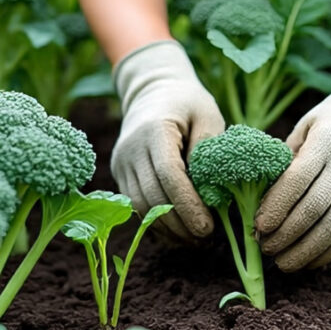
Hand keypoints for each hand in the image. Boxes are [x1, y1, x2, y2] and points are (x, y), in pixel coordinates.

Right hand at [112, 39, 222, 241]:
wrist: (152, 90)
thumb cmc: (187, 102)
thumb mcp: (207, 114)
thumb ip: (208, 147)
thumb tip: (210, 189)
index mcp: (154, 130)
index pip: (168, 174)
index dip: (187, 204)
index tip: (208, 226)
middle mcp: (131, 148)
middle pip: (152, 195)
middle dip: (179, 222)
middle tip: (205, 238)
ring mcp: (121, 162)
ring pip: (140, 206)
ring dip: (166, 228)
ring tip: (194, 239)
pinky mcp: (120, 173)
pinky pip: (135, 205)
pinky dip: (155, 222)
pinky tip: (177, 231)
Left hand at [254, 53, 330, 270]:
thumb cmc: (326, 126)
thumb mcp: (303, 129)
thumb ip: (284, 161)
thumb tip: (257, 202)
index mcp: (328, 141)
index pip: (299, 179)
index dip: (277, 206)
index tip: (258, 227)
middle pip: (318, 209)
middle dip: (287, 235)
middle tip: (266, 248)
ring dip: (308, 252)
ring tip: (284, 262)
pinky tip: (310, 260)